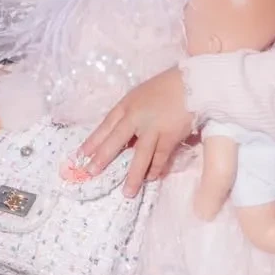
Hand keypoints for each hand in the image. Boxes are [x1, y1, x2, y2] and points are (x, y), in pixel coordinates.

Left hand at [79, 66, 193, 196]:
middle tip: (91, 172)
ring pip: (140, 155)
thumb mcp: (141, 95)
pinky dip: (156, 168)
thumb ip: (131, 113)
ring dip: (133, 175)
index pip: (106, 125)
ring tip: (127, 192)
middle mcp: (136, 117)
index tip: (81, 155)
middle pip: (116, 140)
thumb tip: (124, 138)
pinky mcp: (170, 136)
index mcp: (127, 105)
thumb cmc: (166, 87)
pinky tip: (151, 178)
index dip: (93, 141)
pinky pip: (161, 156)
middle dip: (103, 158)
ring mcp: (153, 127)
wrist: (193, 82)